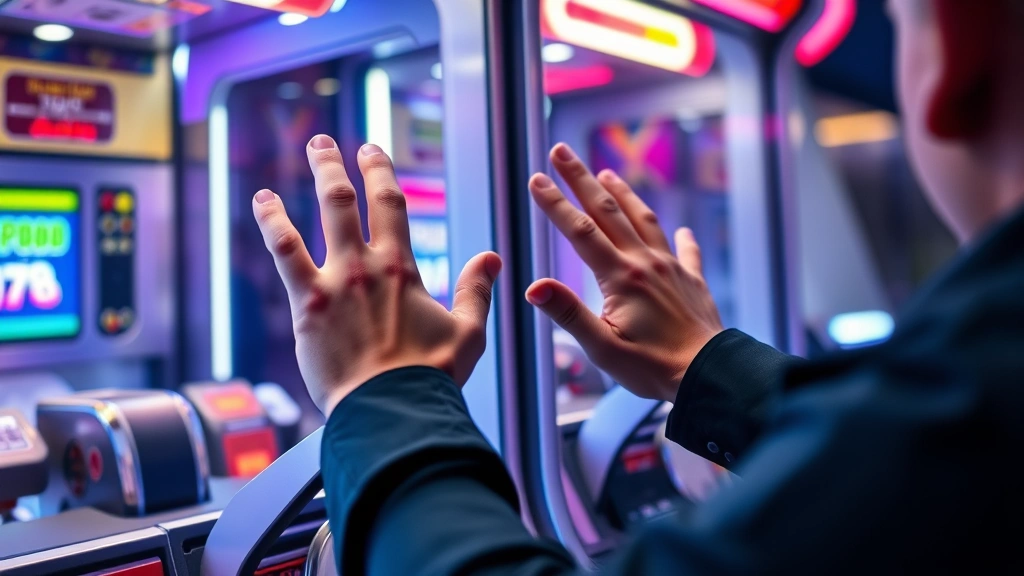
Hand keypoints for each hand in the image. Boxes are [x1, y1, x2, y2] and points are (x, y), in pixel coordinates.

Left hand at [253, 135, 500, 415]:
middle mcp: (367, 265)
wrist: (393, 410)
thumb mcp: (468, 333)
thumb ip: (476, 291)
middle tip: (324, 144)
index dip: (380, 172)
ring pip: (319, 214)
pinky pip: (285, 252)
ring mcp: (335, 281)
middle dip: (335, 166)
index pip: (392, 205)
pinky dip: (272, 221)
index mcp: (403, 269)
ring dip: (310, 181)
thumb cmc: (430, 378)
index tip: (371, 151)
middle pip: (348, 200)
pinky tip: (262, 201)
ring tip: (299, 157)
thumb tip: (491, 259)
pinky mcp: (307, 304)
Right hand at [526, 143, 723, 401]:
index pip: (580, 231)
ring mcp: (672, 269)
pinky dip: (682, 238)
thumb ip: (568, 313)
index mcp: (620, 278)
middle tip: (561, 150)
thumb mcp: (602, 348)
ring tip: (608, 173)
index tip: (537, 178)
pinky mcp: (693, 283)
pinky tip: (682, 229)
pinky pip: (687, 252)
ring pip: (645, 220)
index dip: (556, 203)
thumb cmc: (653, 368)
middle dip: (582, 179)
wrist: (709, 375)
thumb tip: (533, 287)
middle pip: (608, 212)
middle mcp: (645, 264)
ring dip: (624, 194)